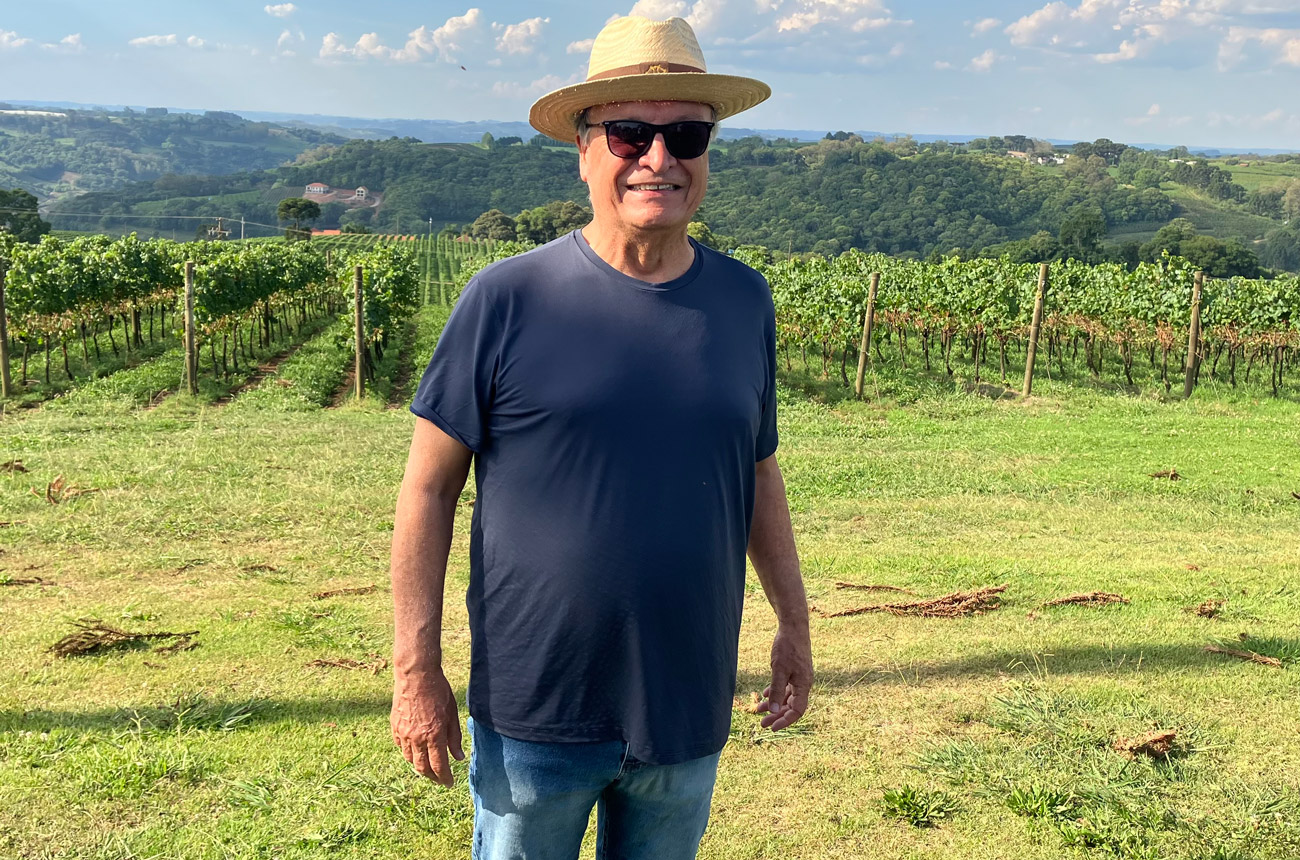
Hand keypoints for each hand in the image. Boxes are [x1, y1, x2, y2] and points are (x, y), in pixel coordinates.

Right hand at [391, 669, 463, 785]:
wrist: (416, 674)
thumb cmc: (438, 691)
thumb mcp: (452, 713)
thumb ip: (454, 737)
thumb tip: (459, 757)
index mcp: (434, 735)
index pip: (439, 766)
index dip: (445, 778)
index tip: (450, 783)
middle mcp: (417, 738)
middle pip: (422, 768)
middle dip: (432, 777)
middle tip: (439, 779)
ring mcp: (403, 733)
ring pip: (409, 759)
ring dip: (419, 766)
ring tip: (427, 766)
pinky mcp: (394, 726)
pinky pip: (400, 746)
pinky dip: (408, 752)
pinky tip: (414, 750)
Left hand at [760, 624, 811, 730]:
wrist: (793, 627)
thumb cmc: (787, 647)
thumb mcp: (779, 669)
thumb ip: (777, 691)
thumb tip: (775, 711)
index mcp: (804, 685)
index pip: (797, 710)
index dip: (785, 721)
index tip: (772, 727)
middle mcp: (804, 683)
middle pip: (792, 706)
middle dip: (777, 716)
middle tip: (762, 723)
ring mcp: (799, 677)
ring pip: (787, 697)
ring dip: (775, 705)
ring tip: (759, 710)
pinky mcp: (794, 670)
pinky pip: (786, 687)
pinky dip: (776, 693)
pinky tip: (766, 695)